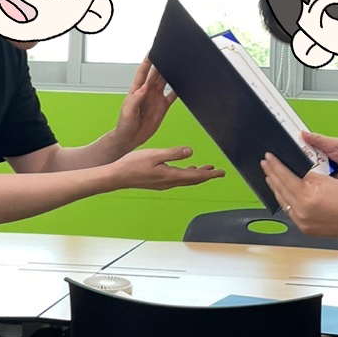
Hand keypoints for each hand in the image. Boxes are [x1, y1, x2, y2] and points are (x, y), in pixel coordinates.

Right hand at [110, 146, 224, 190]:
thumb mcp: (155, 155)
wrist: (116, 177)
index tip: (221, 173)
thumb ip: (173, 153)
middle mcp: (169, 182)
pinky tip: (184, 170)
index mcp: (170, 175)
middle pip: (193, 180)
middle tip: (218, 172)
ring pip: (185, 180)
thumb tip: (190, 152)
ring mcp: (163, 184)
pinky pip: (177, 180)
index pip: (195, 175)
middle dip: (206, 175)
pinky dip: (185, 175)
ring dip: (197, 175)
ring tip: (206, 170)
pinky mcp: (157, 182)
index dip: (210, 174)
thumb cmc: (132, 165)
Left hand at [112, 59, 174, 152]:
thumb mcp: (127, 112)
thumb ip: (136, 99)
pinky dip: (178, 89)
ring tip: (178, 65)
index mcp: (137, 90)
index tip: (153, 51)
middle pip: (156, 73)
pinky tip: (184, 84)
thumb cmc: (124, 125)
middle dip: (162, 63)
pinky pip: (172, 95)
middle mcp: (147, 91)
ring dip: (171, 73)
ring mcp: (156, 98)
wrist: (130, 138)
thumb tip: (145, 87)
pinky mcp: (163, 106)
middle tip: (169, 55)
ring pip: (165, 81)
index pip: (143, 72)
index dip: (148, 61)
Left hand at [261, 152, 337, 237]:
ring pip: (283, 203)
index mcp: (306, 198)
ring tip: (271, 178)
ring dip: (276, 189)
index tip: (268, 158)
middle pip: (280, 190)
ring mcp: (302, 223)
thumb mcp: (326, 180)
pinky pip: (290, 213)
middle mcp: (301, 212)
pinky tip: (283, 195)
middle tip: (265, 165)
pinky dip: (286, 202)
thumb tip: (293, 171)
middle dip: (272, 175)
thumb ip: (306, 176)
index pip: (284, 177)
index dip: (275, 166)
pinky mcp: (305, 229)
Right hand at [303, 130, 337, 189]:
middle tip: (300, 157)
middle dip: (301, 158)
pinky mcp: (326, 183)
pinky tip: (314, 177)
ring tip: (310, 166)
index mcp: (323, 148)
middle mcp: (321, 160)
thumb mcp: (336, 144)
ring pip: (308, 171)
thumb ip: (319, 140)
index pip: (305, 146)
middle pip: (304, 159)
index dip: (298, 145)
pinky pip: (316, 182)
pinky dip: (315, 180)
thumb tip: (304, 133)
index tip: (290, 144)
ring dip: (308, 170)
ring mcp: (323, 171)